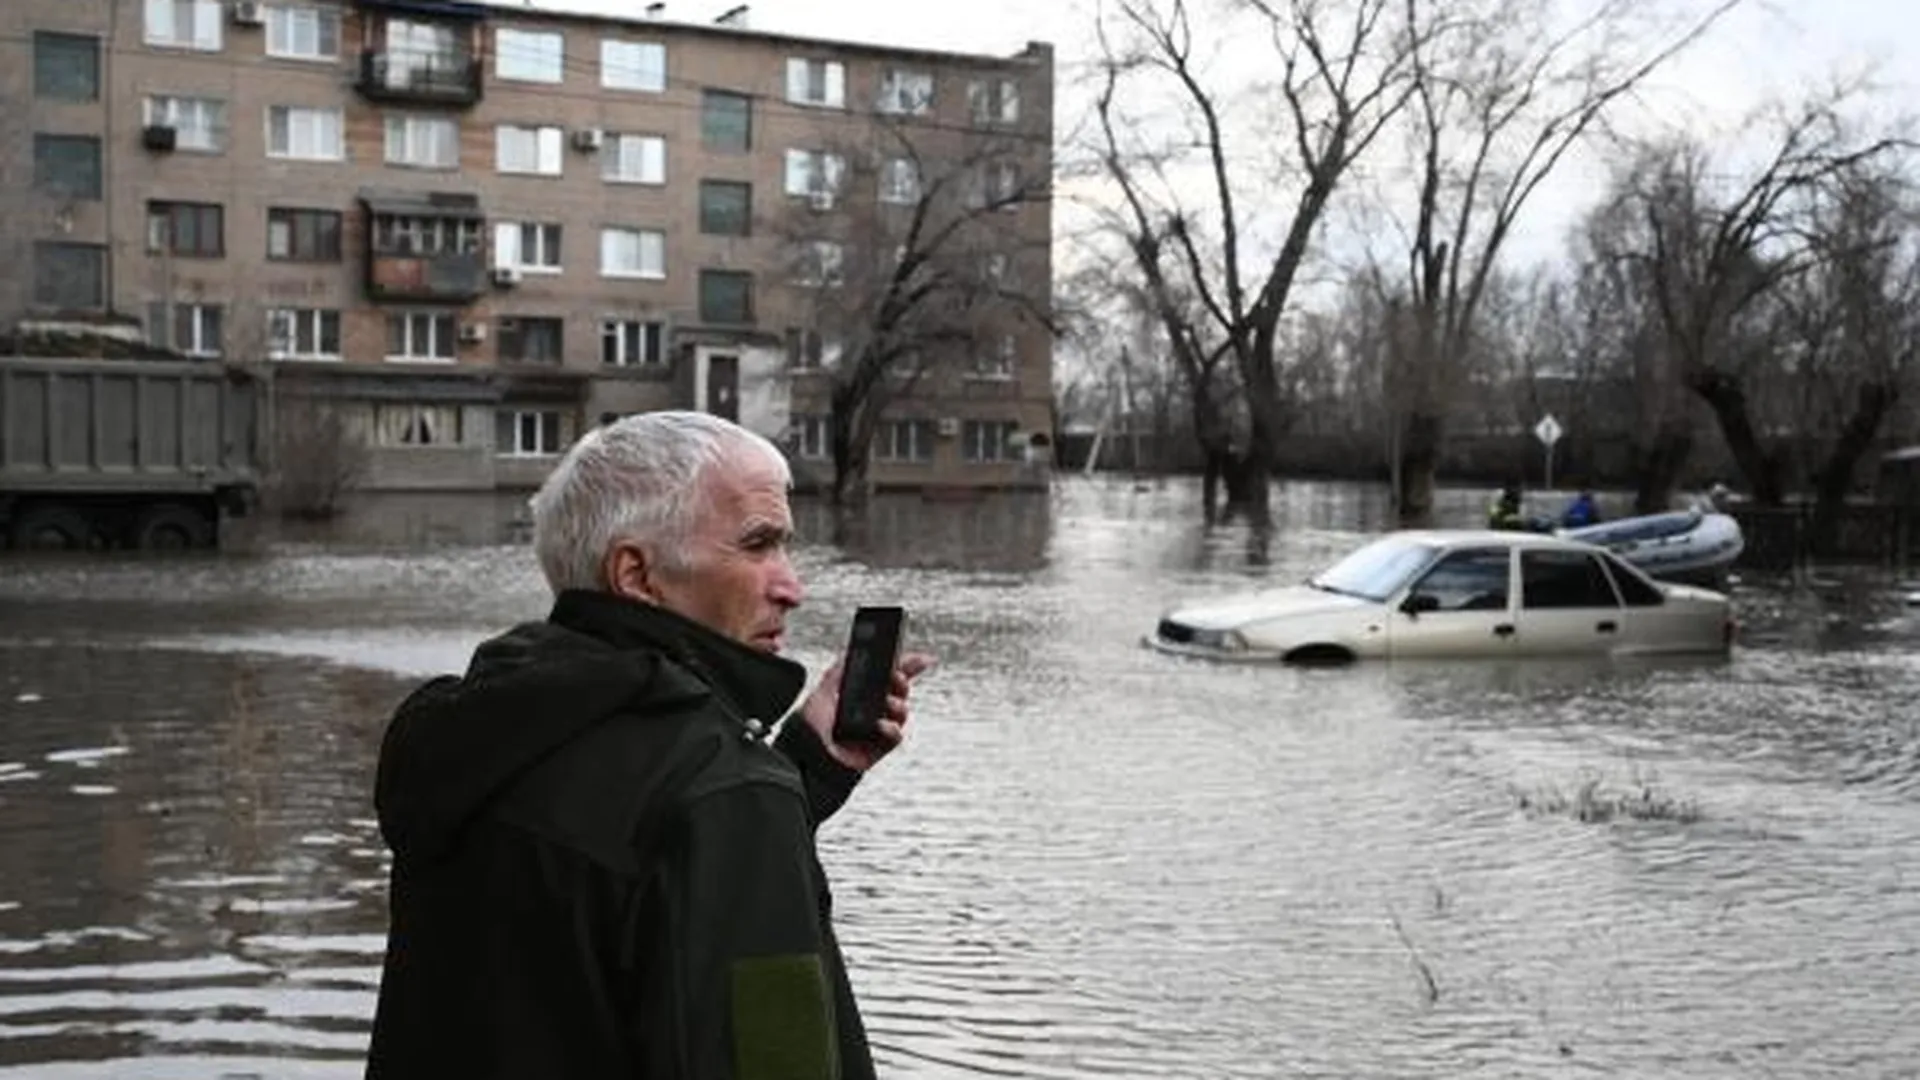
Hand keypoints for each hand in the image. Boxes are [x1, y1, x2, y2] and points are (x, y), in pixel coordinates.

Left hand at [799, 652, 935, 770]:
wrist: (809, 754)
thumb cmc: (810, 726)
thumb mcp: (822, 691)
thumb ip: (838, 671)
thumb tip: (850, 652)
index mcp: (862, 694)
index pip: (889, 677)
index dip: (908, 667)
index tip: (923, 659)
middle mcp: (874, 709)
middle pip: (901, 691)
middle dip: (903, 681)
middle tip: (896, 677)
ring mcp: (879, 729)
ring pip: (903, 711)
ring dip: (898, 704)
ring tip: (885, 703)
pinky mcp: (881, 747)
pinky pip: (897, 735)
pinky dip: (891, 728)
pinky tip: (879, 725)